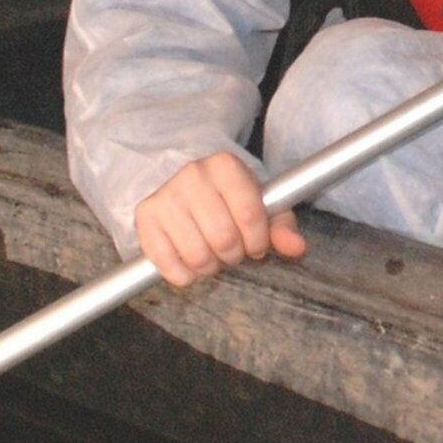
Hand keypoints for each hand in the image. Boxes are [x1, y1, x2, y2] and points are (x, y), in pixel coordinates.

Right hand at [131, 151, 304, 287]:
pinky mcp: (145, 216)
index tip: (256, 245)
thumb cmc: (230, 203)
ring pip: (196, 254)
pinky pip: (167, 263)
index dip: (257, 241)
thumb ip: (282, 228)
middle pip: (223, 237)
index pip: (249, 214)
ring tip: (211, 254)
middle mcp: (193, 174)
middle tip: (232, 251)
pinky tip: (190, 265)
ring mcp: (166, 195)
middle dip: (233, 255)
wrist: (186, 192)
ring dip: (210, 266)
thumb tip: (297, 247)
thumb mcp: (262, 209)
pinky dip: (184, 275)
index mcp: (225, 166)